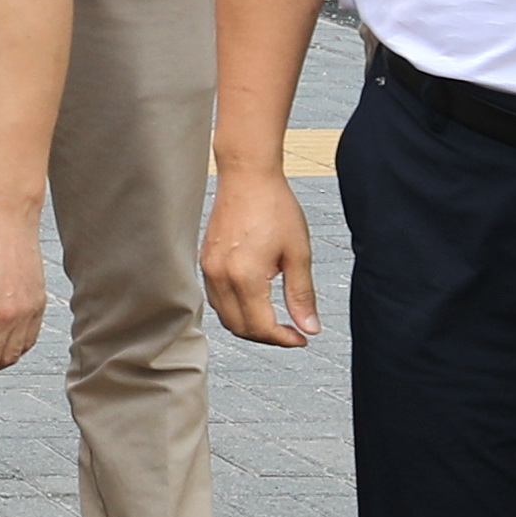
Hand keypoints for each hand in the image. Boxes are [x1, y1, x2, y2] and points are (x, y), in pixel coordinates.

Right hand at [201, 165, 321, 347]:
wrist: (247, 177)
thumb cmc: (275, 208)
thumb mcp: (298, 253)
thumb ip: (302, 295)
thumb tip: (310, 327)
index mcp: (245, 276)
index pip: (261, 326)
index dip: (284, 339)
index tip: (302, 337)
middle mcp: (220, 277)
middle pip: (239, 328)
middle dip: (267, 337)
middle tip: (291, 332)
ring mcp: (208, 269)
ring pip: (225, 316)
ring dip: (250, 325)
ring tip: (275, 319)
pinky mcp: (205, 261)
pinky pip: (217, 299)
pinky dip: (236, 309)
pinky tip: (256, 300)